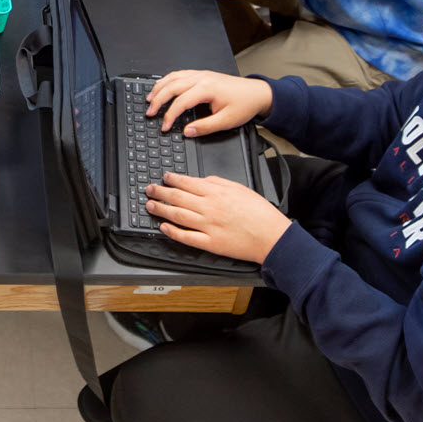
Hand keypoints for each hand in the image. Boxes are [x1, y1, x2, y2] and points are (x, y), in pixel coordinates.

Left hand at [145, 171, 293, 262]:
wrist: (272, 236)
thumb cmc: (260, 213)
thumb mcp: (241, 188)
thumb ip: (219, 182)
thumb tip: (202, 180)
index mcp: (217, 193)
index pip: (188, 183)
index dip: (173, 179)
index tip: (164, 177)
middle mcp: (210, 208)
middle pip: (178, 198)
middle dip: (160, 192)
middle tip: (149, 190)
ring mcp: (209, 226)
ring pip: (178, 216)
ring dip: (161, 210)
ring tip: (150, 206)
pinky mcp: (211, 243)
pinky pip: (187, 237)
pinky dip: (173, 232)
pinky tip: (163, 227)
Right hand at [146, 70, 270, 135]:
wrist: (257, 93)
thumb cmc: (244, 105)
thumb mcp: (227, 121)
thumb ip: (205, 127)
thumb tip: (187, 131)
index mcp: (207, 89)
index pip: (181, 102)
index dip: (169, 116)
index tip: (164, 127)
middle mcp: (202, 78)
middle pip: (172, 86)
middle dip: (158, 100)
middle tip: (149, 112)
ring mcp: (201, 74)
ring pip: (173, 77)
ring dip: (159, 87)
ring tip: (149, 98)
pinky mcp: (202, 74)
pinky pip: (180, 74)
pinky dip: (167, 80)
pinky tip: (163, 86)